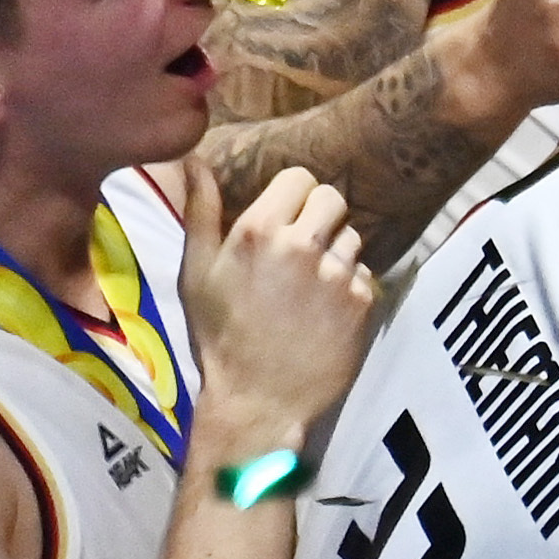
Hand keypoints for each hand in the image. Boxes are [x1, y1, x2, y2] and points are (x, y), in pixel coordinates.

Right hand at [181, 162, 373, 441]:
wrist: (258, 398)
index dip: (293, 195)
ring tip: (306, 283)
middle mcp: (303, 246)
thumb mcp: (195, 272)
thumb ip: (200, 211)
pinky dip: (349, 283)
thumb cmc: (219, 334)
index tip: (283, 215)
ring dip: (334, 250)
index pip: (300, 178)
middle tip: (300, 244)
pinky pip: (364, 271)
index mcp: (258, 232)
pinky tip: (323, 308)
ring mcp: (338, 274)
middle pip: (333, 199)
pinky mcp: (364, 300)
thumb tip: (194, 160)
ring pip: (351, 235)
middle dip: (318, 216)